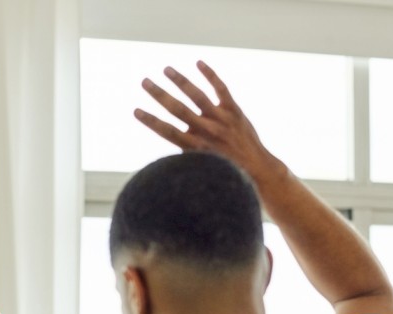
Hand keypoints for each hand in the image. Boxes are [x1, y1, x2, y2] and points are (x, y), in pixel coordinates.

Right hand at [135, 61, 275, 179]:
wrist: (256, 168)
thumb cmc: (225, 171)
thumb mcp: (201, 167)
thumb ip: (185, 155)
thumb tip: (168, 149)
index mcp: (196, 148)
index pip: (168, 131)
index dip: (151, 121)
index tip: (136, 110)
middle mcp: (207, 131)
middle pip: (178, 109)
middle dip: (159, 95)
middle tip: (145, 82)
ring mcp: (221, 119)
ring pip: (197, 95)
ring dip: (180, 81)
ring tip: (166, 69)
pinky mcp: (234, 110)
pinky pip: (221, 89)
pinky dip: (210, 75)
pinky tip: (198, 63)